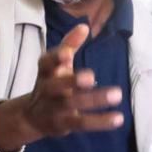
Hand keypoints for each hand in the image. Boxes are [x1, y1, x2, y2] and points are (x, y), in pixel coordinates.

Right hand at [0, 24, 122, 151]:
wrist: (32, 116)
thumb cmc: (51, 82)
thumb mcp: (56, 63)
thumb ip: (69, 45)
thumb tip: (84, 26)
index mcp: (45, 71)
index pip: (46, 63)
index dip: (55, 59)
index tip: (66, 54)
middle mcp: (47, 89)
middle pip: (56, 86)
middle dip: (72, 81)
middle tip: (91, 77)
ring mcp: (54, 108)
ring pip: (72, 104)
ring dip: (94, 100)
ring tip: (117, 95)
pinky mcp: (63, 124)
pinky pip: (82, 123)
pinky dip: (100, 121)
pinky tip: (118, 118)